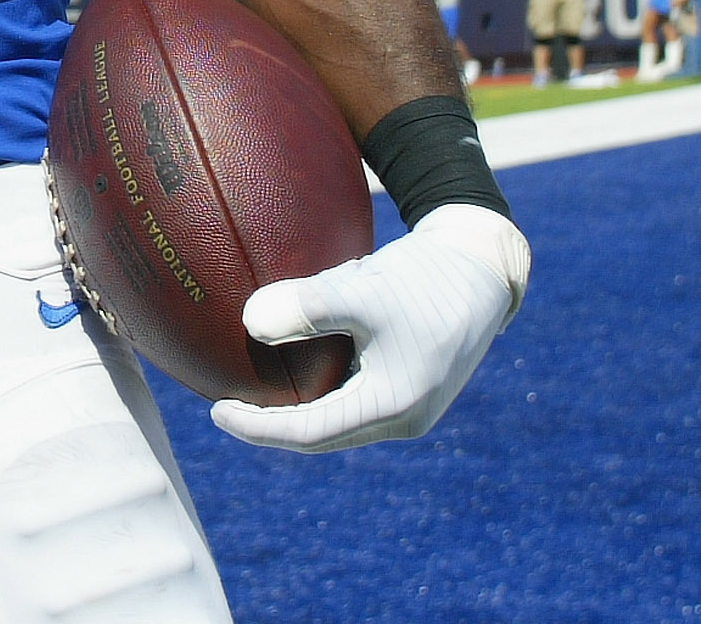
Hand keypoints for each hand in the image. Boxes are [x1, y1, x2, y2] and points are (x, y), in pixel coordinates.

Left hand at [213, 204, 531, 455]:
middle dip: (273, 425)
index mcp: (393, 406)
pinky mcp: (413, 385)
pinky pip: (355, 399)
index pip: (310, 434)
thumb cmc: (426, 277)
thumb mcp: (363, 289)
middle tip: (226, 405)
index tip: (218, 411)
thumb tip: (251, 323)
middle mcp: (404, 416)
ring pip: (340, 419)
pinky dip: (321, 391)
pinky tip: (297, 365)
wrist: (482, 265)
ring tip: (255, 391)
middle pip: (323, 435)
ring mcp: (412, 404)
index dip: (259, 428)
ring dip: (298, 410)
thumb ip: (310, 306)